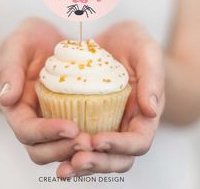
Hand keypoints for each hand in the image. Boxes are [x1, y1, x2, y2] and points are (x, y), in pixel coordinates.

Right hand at [0, 18, 86, 164]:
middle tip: (88, 142)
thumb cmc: (27, 42)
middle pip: (40, 149)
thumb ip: (10, 69)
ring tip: (96, 142)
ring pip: (57, 148)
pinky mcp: (65, 115)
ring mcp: (48, 119)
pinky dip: (85, 139)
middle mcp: (31, 118)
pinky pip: (73, 135)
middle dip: (63, 149)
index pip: (26, 130)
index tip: (71, 127)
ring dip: (75, 150)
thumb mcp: (17, 46)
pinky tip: (103, 134)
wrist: (42, 41)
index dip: (47, 132)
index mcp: (15, 106)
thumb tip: (6, 99)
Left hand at [57, 21, 164, 176]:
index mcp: (144, 113)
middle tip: (77, 159)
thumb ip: (152, 79)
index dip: (121, 146)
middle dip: (98, 162)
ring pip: (97, 154)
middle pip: (117, 157)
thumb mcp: (146, 52)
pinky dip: (68, 149)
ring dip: (81, 163)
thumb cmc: (135, 43)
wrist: (115, 38)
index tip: (99, 140)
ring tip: (63, 166)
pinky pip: (80, 139)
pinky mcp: (88, 116)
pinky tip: (53, 150)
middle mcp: (126, 123)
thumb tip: (151, 111)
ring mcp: (106, 122)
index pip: (138, 141)